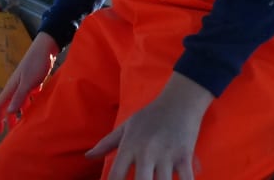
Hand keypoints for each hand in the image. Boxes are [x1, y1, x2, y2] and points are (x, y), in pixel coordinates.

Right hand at [0, 32, 58, 133]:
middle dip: (10, 119)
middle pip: (9, 105)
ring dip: (22, 113)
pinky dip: (32, 104)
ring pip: (20, 102)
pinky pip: (30, 97)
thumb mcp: (28, 83)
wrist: (46, 49)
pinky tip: (38, 108)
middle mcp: (15, 86)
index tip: (0, 131)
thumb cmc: (36, 64)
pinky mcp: (33, 81)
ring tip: (28, 123)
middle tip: (14, 132)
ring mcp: (24, 83)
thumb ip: (19, 98)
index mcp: (11, 87)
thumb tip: (8, 112)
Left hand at [85, 73, 213, 179]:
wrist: (179, 102)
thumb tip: (87, 157)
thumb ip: (106, 144)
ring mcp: (166, 155)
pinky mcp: (185, 156)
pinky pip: (186, 179)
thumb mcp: (125, 127)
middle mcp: (146, 152)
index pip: (116, 175)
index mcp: (129, 146)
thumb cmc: (149, 115)